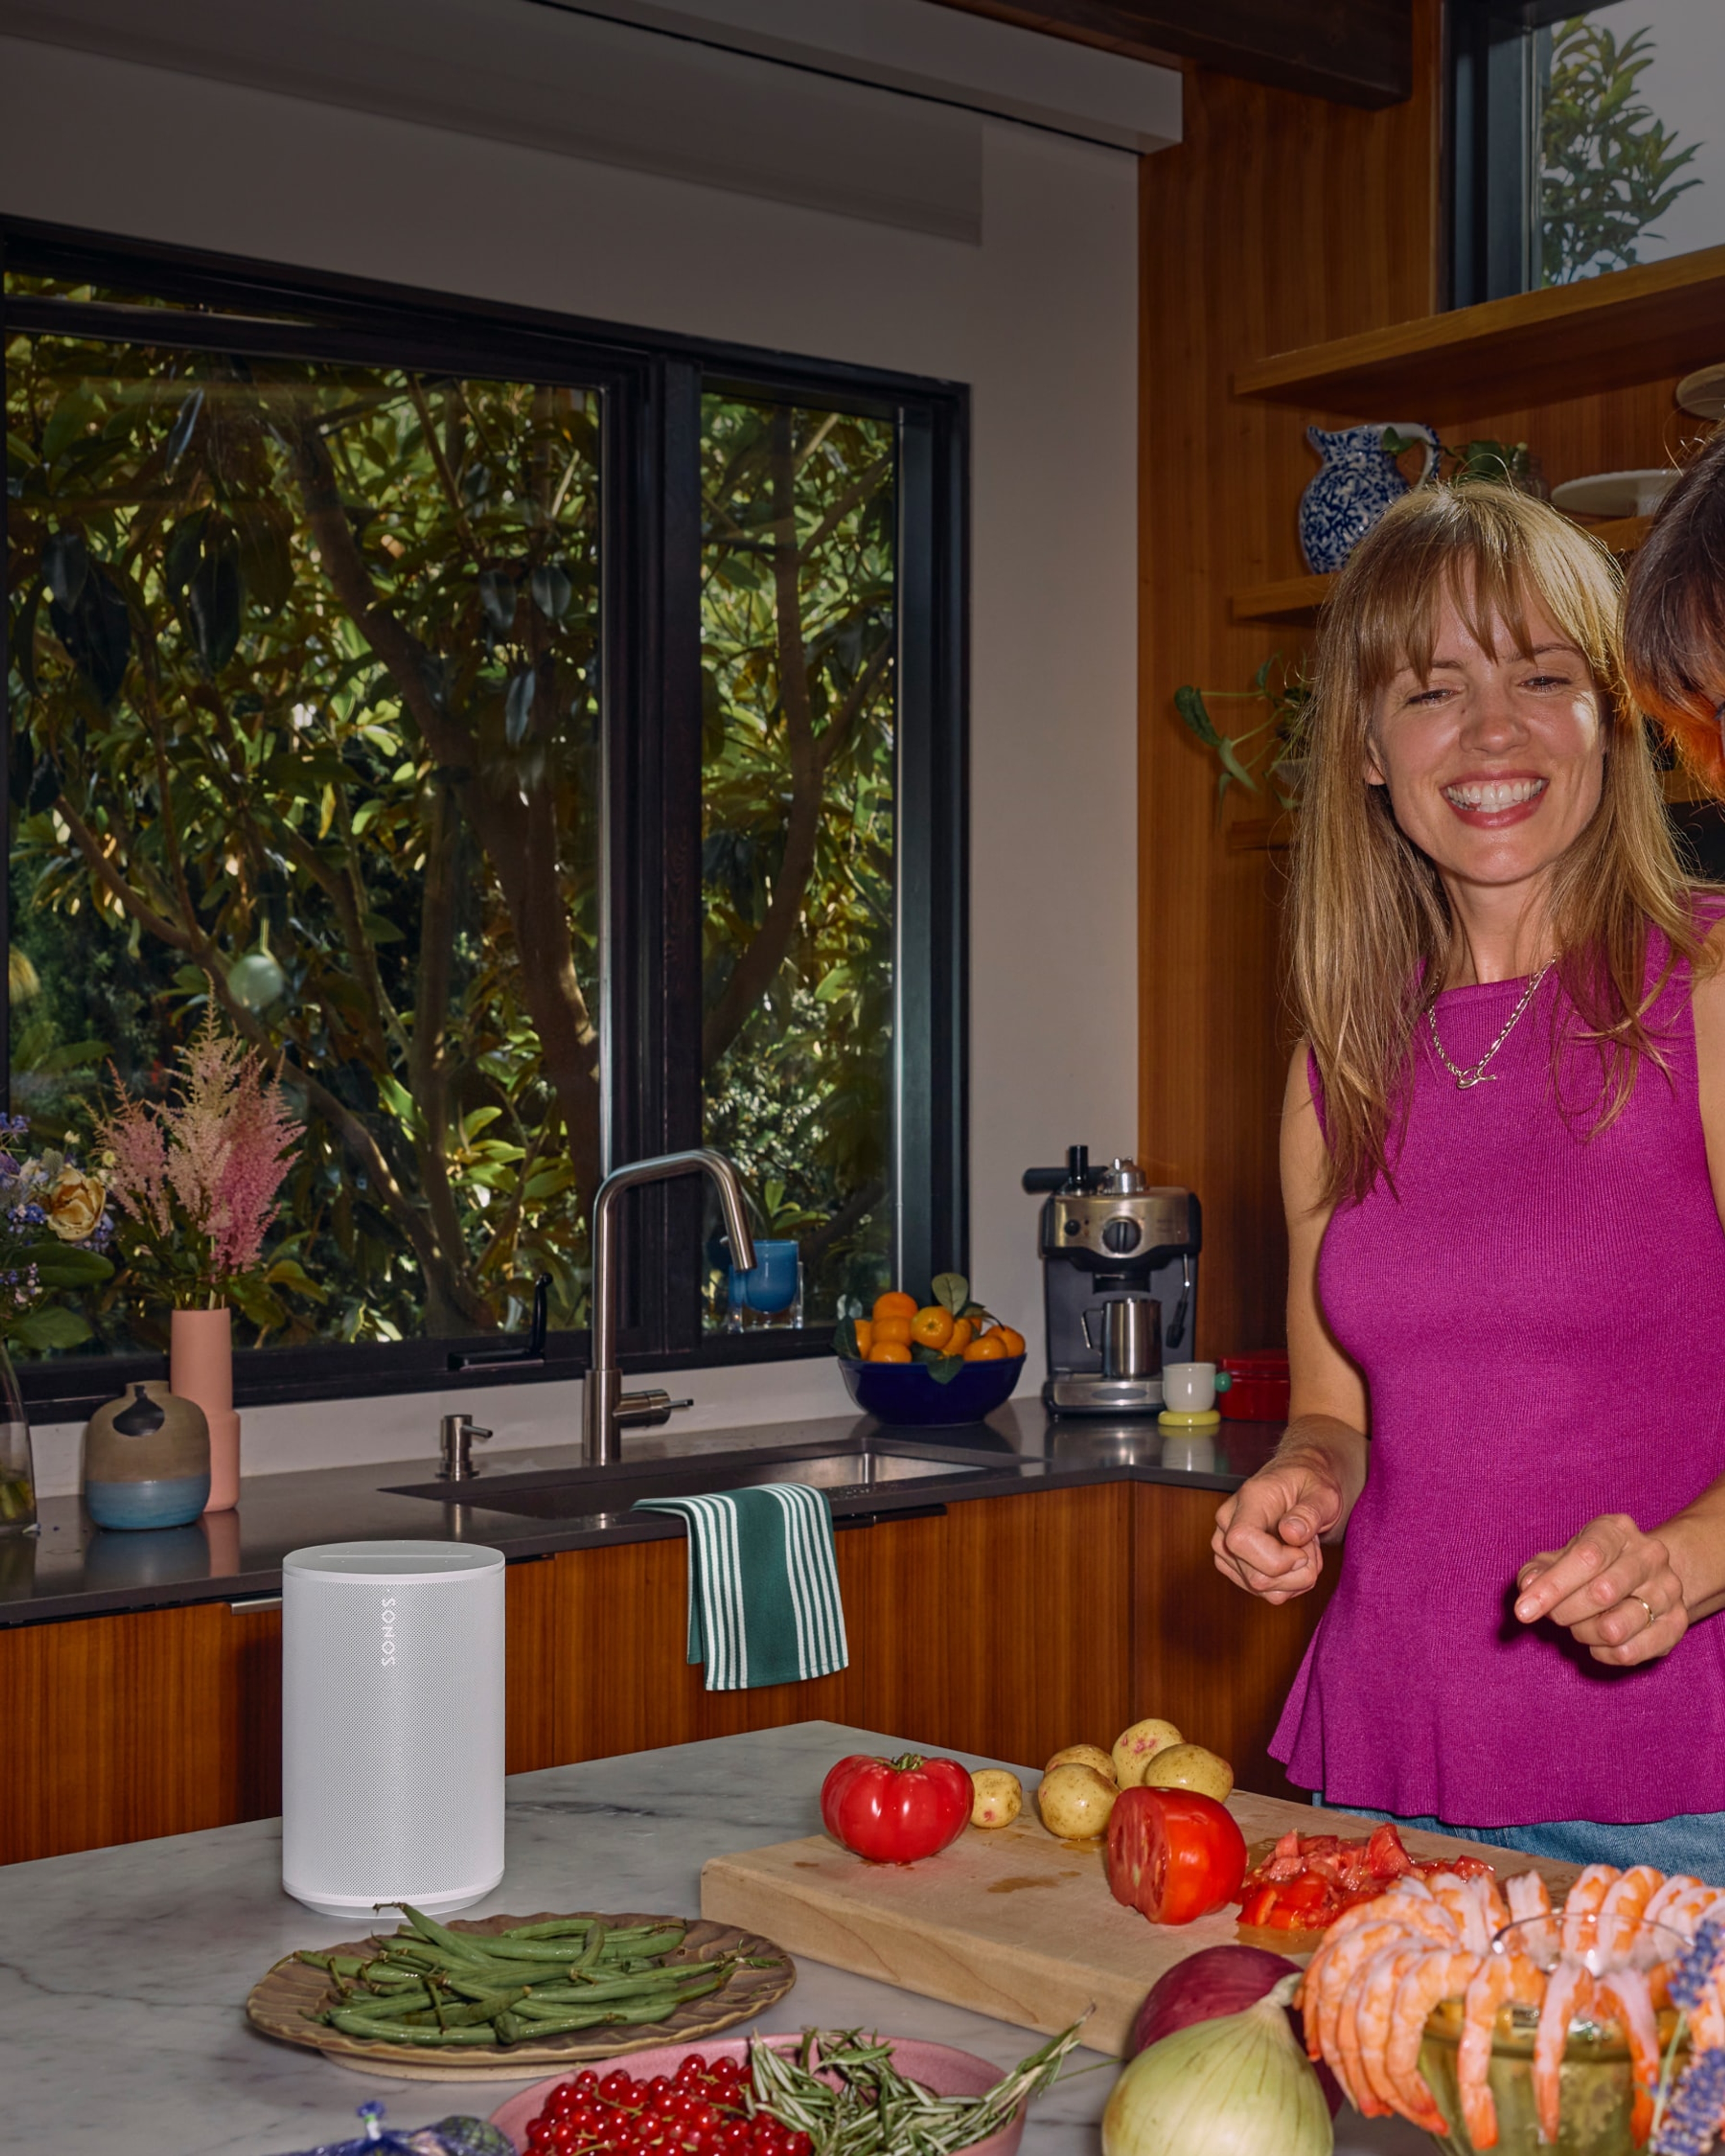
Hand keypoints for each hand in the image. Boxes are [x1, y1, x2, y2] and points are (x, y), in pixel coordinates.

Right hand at [1213, 1454, 1346, 1603]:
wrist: (1300, 1485)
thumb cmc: (1309, 1484)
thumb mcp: (1322, 1492)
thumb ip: (1309, 1512)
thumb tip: (1291, 1533)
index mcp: (1248, 1501)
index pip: (1241, 1540)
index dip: (1276, 1559)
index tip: (1303, 1551)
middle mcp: (1227, 1525)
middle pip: (1256, 1576)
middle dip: (1297, 1572)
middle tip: (1310, 1544)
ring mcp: (1227, 1548)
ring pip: (1261, 1590)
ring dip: (1296, 1579)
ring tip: (1303, 1549)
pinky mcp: (1235, 1566)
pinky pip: (1264, 1593)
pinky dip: (1289, 1584)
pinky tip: (1294, 1559)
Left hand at [1514, 1513, 1688, 1667]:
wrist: (1645, 1577)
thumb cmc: (1590, 1567)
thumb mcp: (1560, 1558)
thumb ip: (1537, 1571)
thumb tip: (1529, 1586)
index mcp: (1616, 1530)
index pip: (1585, 1557)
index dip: (1551, 1587)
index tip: (1522, 1612)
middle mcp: (1649, 1556)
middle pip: (1601, 1593)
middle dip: (1564, 1612)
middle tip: (1555, 1615)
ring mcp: (1668, 1590)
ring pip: (1614, 1629)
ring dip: (1584, 1633)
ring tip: (1581, 1624)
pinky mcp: (1677, 1624)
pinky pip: (1629, 1653)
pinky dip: (1602, 1652)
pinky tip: (1599, 1640)